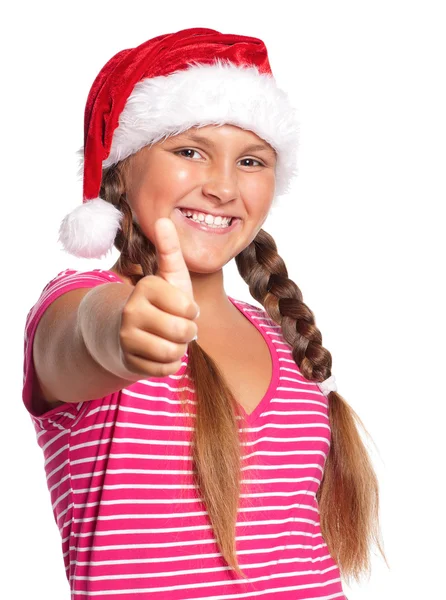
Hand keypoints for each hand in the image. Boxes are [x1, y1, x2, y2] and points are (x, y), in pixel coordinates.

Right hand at [115, 218, 199, 378]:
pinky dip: (170, 364)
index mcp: (145, 288)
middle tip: (177, 325)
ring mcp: (126, 338)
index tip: (181, 307)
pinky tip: (159, 352)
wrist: (130, 330)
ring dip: (179, 348)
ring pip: (173, 352)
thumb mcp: (169, 275)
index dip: (191, 310)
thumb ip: (170, 249)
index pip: (188, 308)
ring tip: (168, 338)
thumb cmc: (159, 301)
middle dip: (188, 332)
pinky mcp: (128, 362)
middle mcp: (130, 311)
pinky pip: (166, 369)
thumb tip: (163, 219)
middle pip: (183, 332)